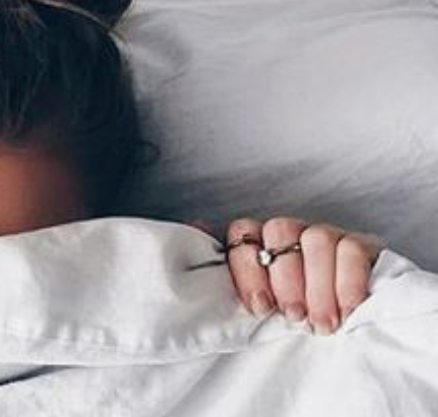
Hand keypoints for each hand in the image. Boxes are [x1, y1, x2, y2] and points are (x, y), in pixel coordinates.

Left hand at [224, 217, 382, 334]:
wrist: (343, 330)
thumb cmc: (291, 319)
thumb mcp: (256, 305)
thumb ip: (228, 278)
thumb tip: (197, 230)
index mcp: (260, 243)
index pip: (242, 232)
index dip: (247, 268)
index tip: (260, 307)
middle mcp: (291, 234)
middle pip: (279, 229)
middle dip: (285, 279)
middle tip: (294, 317)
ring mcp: (327, 235)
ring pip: (317, 238)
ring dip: (318, 286)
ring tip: (321, 323)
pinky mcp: (362, 245)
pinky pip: (353, 250)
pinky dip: (348, 282)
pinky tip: (347, 311)